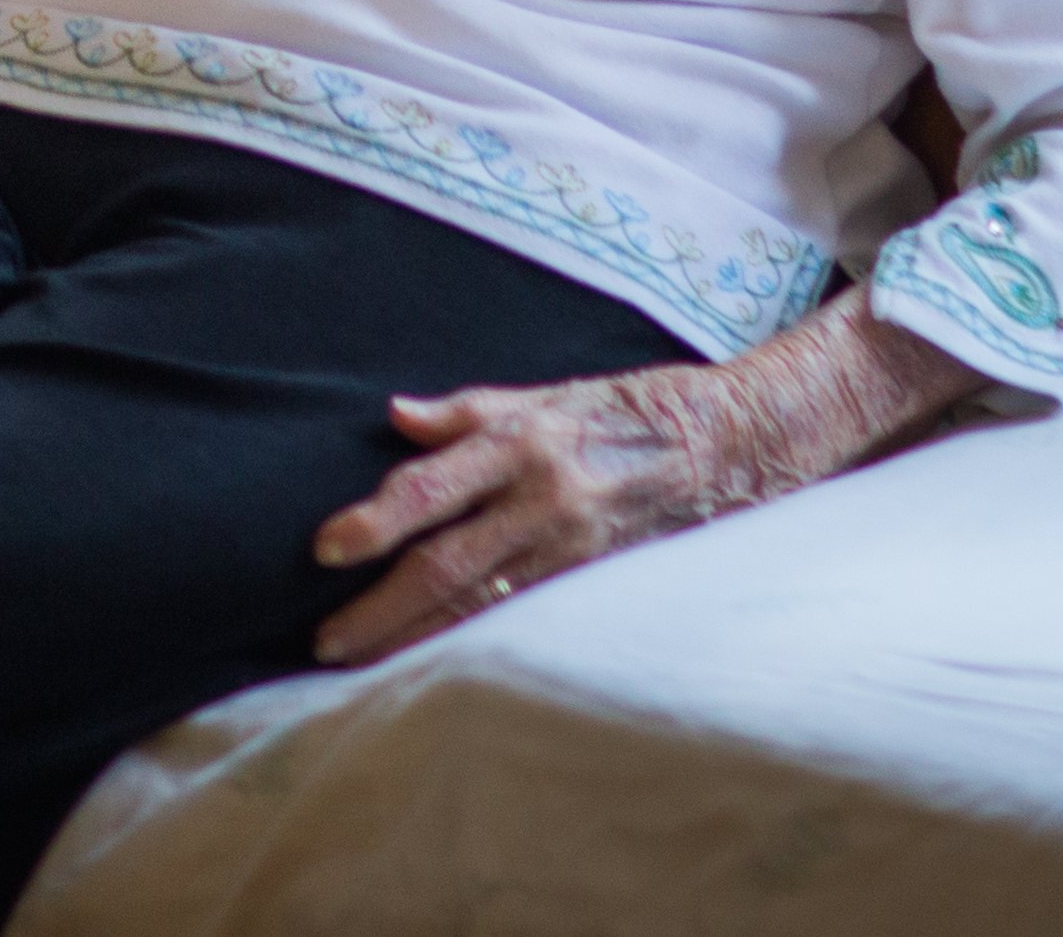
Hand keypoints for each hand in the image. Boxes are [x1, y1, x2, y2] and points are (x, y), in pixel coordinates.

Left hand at [307, 304, 978, 662]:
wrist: (737, 440)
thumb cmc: (630, 409)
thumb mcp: (548, 392)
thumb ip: (469, 411)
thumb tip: (396, 415)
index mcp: (523, 441)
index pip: (431, 486)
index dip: (375, 521)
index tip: (325, 549)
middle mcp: (546, 498)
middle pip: (449, 564)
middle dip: (382, 609)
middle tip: (325, 642)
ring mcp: (579, 548)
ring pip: (486, 605)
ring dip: (421, 639)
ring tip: (365, 666)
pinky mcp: (606, 583)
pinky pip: (530, 619)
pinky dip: (480, 645)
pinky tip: (441, 669)